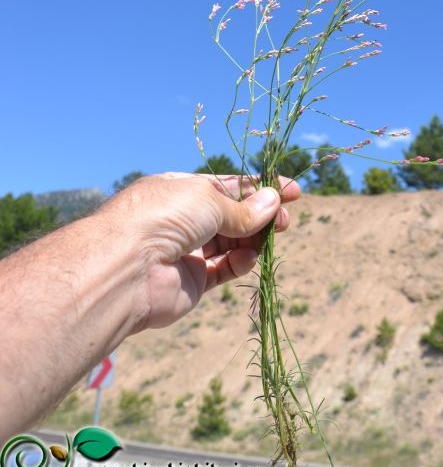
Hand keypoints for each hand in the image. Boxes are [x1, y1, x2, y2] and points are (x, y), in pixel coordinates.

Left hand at [109, 172, 300, 329]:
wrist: (128, 268)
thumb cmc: (163, 217)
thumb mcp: (208, 200)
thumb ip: (242, 208)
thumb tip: (272, 202)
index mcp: (180, 190)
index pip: (226, 185)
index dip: (259, 187)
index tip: (291, 189)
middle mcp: (182, 219)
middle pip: (232, 215)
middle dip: (261, 215)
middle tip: (285, 218)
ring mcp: (186, 250)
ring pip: (231, 242)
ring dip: (254, 238)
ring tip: (273, 235)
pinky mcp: (191, 281)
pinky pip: (223, 269)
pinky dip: (239, 263)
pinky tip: (248, 257)